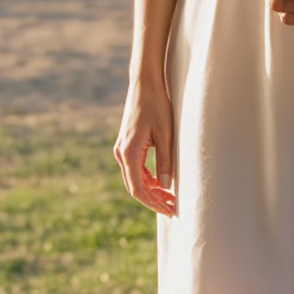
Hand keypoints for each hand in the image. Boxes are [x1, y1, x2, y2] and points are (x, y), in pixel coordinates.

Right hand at [114, 79, 177, 216]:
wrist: (144, 84)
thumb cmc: (156, 105)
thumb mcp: (165, 134)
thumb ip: (165, 161)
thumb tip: (166, 186)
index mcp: (129, 152)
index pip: (138, 188)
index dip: (153, 203)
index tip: (169, 210)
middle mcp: (121, 153)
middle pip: (135, 186)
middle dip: (153, 200)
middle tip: (172, 208)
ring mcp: (122, 149)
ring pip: (135, 179)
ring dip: (151, 190)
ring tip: (169, 197)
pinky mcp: (127, 145)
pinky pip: (135, 169)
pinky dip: (147, 179)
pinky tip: (161, 182)